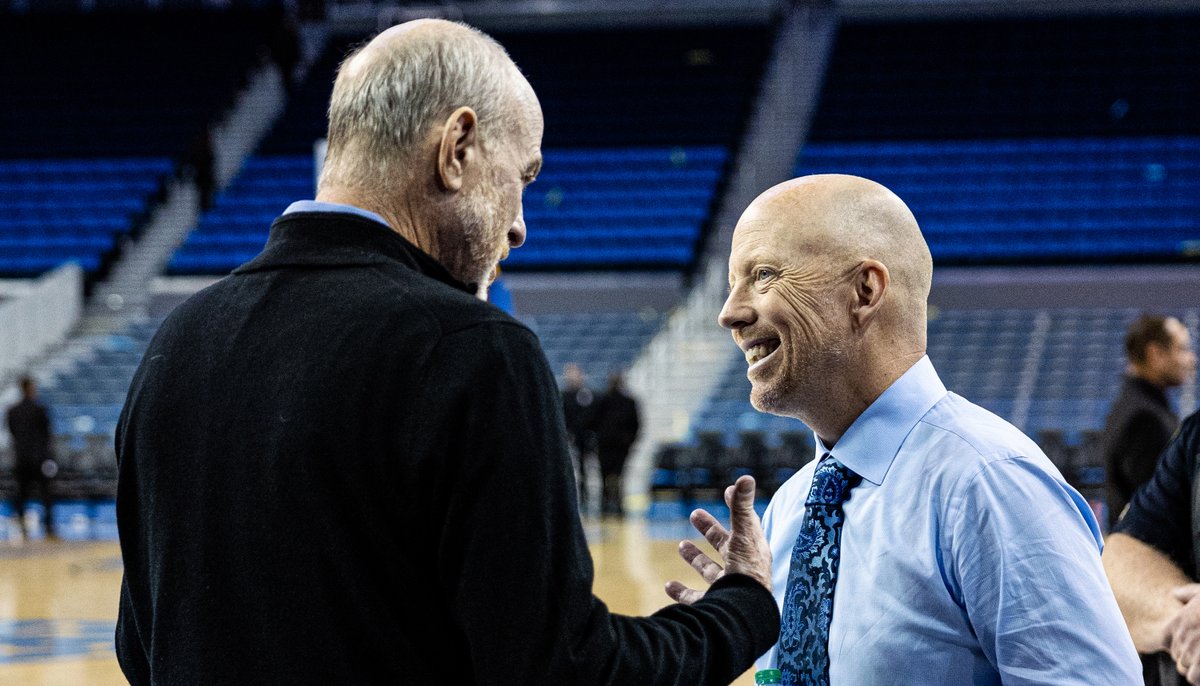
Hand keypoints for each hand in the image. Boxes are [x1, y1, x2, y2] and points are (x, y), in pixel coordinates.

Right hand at [664, 475, 772, 604]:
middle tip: (695, 514)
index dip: (736, 506)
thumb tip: (745, 477)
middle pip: (725, 545)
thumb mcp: (744, 534)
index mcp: (751, 550)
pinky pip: (696, 598)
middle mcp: (741, 569)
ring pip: (710, 571)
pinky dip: (681, 592)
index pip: (745, 523)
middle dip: (710, 530)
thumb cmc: (747, 572)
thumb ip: (741, 506)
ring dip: (696, 558)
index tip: (728, 490)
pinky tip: (669, 585)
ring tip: (681, 545)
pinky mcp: (714, 604)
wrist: (744, 614)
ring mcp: (728, 588)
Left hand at [1166, 584, 1199, 682]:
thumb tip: (1174, 593)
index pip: (1165, 639)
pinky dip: (1199, 678)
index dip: (1179, 644)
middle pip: (1177, 654)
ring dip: (1195, 667)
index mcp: (1180, 620)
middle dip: (1189, 656)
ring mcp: (1192, 650)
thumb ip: (1187, 594)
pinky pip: (1193, 678)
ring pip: (1183, 666)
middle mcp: (1182, 636)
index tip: (1194, 643)